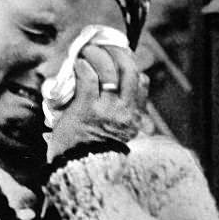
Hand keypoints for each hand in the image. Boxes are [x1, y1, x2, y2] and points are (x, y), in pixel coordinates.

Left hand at [46, 44, 142, 161]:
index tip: (118, 58)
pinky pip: (89, 78)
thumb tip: (115, 96)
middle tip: (103, 45)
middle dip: (117, 52)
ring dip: (97, 54)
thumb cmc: (90, 154)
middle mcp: (124, 112)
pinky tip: (77, 64)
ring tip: (86, 50)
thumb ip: (119, 116)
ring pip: (110, 69)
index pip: (141, 84)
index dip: (130, 65)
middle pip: (130, 70)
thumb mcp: (114, 136)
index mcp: (133, 118)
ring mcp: (107, 110)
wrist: (78, 173)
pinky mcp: (87, 109)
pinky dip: (83, 66)